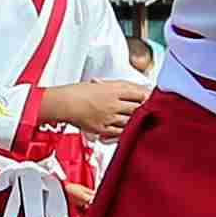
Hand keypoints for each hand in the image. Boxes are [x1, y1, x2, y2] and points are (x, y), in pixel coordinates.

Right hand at [35, 76, 150, 137]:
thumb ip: (115, 87)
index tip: (152, 99)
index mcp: (114, 89)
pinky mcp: (103, 128)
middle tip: (151, 112)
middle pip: (138, 107)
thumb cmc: (77, 92)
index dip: (148, 97)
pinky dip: (125, 132)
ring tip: (142, 123)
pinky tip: (128, 132)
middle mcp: (114, 102)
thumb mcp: (99, 84)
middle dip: (146, 110)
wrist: (63, 103)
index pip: (139, 93)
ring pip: (131, 121)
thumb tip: (129, 89)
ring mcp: (109, 116)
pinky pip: (119, 132)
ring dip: (137, 122)